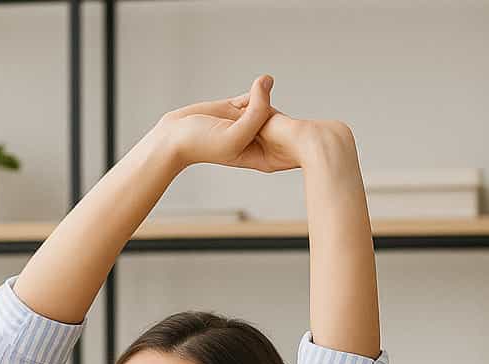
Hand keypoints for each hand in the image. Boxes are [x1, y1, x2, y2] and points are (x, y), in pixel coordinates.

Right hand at [156, 76, 336, 173]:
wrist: (174, 135)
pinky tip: (235, 104)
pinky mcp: (241, 107)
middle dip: (285, 119)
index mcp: (263, 157)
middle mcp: (259, 141)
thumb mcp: (236, 131)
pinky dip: (251, 94)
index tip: (314, 134)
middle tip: (279, 117)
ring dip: (262, 103)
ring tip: (243, 111)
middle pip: (286, 126)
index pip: (294, 149)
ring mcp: (251, 124)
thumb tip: (268, 80)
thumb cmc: (201, 143)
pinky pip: (256, 95)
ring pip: (271, 107)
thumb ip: (257, 109)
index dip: (305, 141)